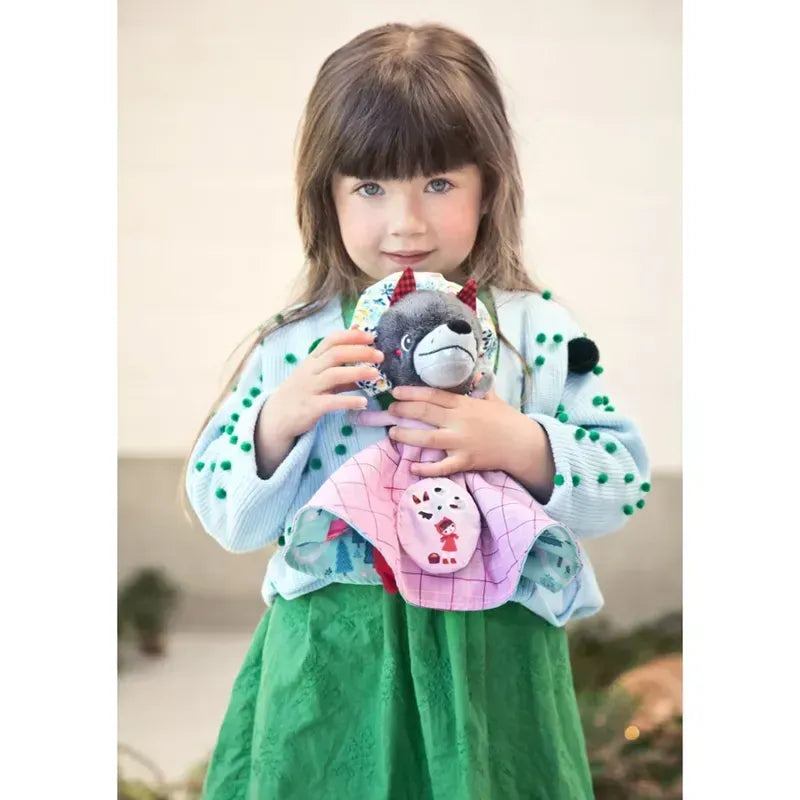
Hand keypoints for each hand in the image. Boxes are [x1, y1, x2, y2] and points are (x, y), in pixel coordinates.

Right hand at [254, 329, 382, 476]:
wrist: (277, 416)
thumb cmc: (303, 393)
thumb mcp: (318, 377)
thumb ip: (340, 367)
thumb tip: (366, 357)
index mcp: (312, 360)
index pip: (331, 340)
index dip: (351, 336)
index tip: (370, 336)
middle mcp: (310, 371)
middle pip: (335, 354)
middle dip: (359, 352)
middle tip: (380, 355)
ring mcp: (309, 388)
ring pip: (334, 375)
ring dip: (357, 372)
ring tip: (377, 374)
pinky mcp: (310, 407)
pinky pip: (331, 402)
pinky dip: (348, 401)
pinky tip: (363, 402)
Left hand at [387, 385, 554, 498]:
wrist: (523, 444)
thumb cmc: (507, 419)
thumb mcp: (492, 398)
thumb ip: (480, 386)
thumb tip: (478, 369)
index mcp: (464, 404)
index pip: (433, 395)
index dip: (412, 393)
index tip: (396, 392)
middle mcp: (459, 422)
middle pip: (425, 414)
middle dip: (403, 411)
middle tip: (389, 410)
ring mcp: (461, 442)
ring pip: (428, 439)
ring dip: (407, 436)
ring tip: (392, 433)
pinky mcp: (465, 461)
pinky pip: (442, 466)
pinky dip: (426, 469)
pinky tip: (412, 468)